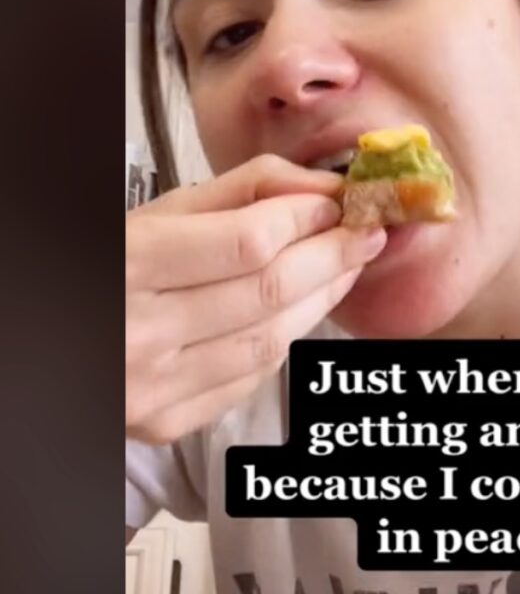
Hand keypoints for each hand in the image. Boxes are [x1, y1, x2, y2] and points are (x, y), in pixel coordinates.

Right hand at [126, 154, 385, 444]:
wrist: (59, 338)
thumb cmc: (116, 262)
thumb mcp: (164, 209)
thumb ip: (247, 188)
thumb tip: (324, 189)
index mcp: (130, 264)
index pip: (249, 242)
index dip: (307, 220)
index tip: (340, 204)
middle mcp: (138, 333)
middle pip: (269, 291)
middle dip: (333, 255)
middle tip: (368, 233)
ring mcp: (153, 388)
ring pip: (271, 338)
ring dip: (324, 297)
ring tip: (347, 265)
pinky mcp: (166, 422)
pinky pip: (252, 376)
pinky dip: (288, 337)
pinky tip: (304, 307)